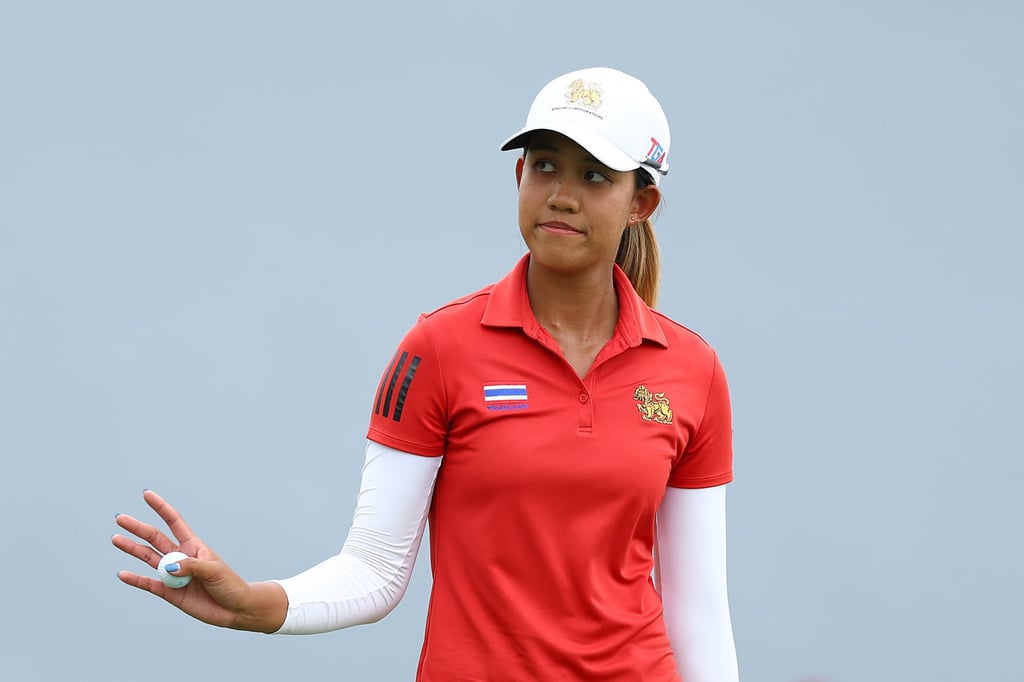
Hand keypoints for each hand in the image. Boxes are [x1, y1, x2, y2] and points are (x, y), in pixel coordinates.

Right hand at [112, 490, 285, 632]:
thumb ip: (191, 566)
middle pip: (155, 538)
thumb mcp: (214, 571)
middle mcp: (180, 557)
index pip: (174, 522)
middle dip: (138, 528)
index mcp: (193, 545)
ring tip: (116, 539)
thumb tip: (168, 566)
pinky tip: (122, 573)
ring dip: (132, 549)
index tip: (147, 495)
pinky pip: (149, 584)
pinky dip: (136, 579)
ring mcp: (173, 574)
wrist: (234, 609)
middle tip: (120, 519)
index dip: (161, 508)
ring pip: (148, 558)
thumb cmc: (229, 584)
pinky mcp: (170, 593)